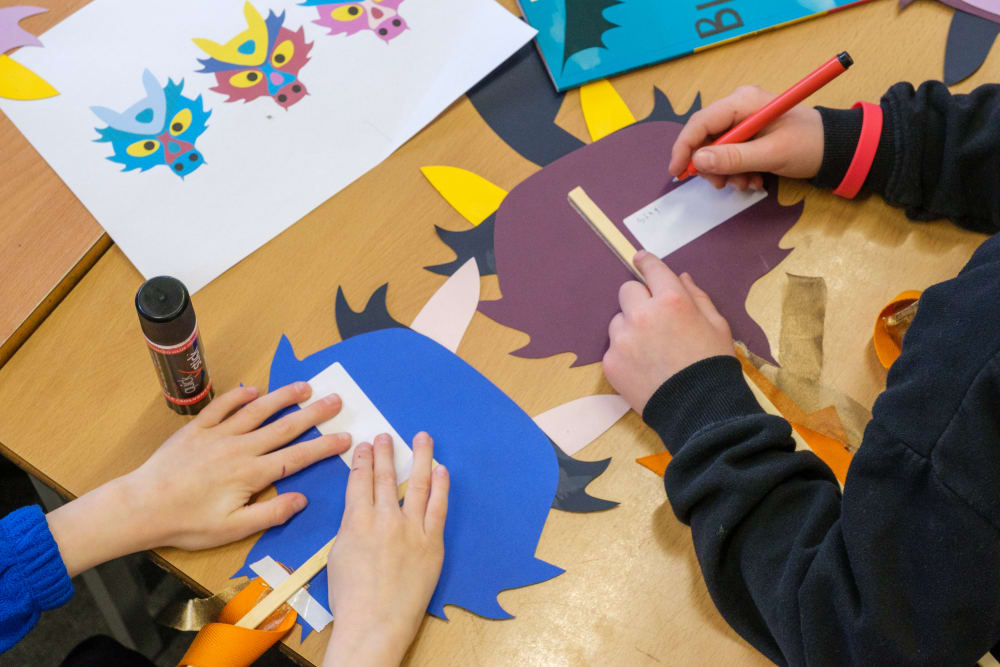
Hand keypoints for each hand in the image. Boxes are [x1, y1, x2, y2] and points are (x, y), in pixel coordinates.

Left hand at [47, 382, 349, 575]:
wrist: (141, 507)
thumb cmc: (187, 523)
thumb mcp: (232, 530)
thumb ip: (269, 513)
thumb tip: (302, 499)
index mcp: (251, 474)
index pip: (296, 457)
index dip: (323, 447)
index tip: (345, 437)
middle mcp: (239, 448)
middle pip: (284, 427)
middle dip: (313, 413)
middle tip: (336, 400)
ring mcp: (217, 435)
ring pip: (257, 410)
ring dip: (283, 397)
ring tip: (305, 386)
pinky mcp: (196, 429)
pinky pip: (221, 406)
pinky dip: (239, 396)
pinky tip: (253, 389)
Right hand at [324, 432, 448, 666]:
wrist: (375, 623)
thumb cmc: (350, 597)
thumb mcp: (338, 555)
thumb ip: (351, 529)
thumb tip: (362, 515)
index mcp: (356, 521)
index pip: (359, 481)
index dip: (363, 461)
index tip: (365, 446)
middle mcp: (385, 518)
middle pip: (386, 477)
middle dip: (385, 453)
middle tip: (386, 437)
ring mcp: (412, 529)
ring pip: (417, 484)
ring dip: (420, 458)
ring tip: (422, 438)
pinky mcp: (432, 543)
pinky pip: (439, 508)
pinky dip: (441, 487)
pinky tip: (442, 470)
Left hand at [603, 252, 734, 413]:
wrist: (698, 410)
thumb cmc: (713, 365)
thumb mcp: (718, 325)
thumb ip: (697, 297)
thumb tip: (681, 277)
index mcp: (672, 300)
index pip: (652, 269)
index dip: (646, 262)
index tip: (640, 259)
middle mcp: (643, 314)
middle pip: (628, 290)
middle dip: (639, 299)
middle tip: (654, 318)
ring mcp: (623, 339)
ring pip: (618, 320)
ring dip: (630, 327)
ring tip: (651, 350)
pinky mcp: (611, 362)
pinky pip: (613, 347)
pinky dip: (625, 353)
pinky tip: (644, 367)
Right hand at [668, 85, 823, 189]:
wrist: (836, 148)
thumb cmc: (809, 145)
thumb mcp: (771, 154)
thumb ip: (734, 158)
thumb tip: (698, 161)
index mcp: (742, 102)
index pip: (700, 122)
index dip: (684, 148)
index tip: (678, 172)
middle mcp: (738, 107)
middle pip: (705, 138)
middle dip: (712, 166)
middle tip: (724, 185)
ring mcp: (742, 120)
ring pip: (715, 151)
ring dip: (727, 173)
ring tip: (749, 183)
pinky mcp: (748, 134)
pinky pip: (729, 154)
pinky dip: (736, 171)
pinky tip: (754, 178)